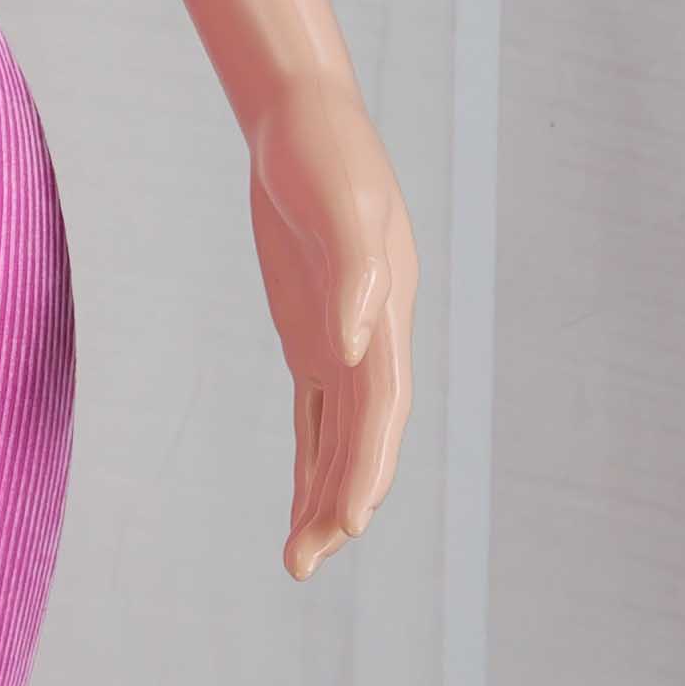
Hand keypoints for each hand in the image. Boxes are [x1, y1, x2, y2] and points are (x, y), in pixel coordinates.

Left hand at [246, 70, 415, 580]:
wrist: (305, 123)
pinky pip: (314, 416)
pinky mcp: (310, 336)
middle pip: (363, 436)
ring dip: (322, 497)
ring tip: (297, 561)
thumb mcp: (341, 204)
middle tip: (307, 561)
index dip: (368, 464)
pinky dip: (311, 462)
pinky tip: (300, 506)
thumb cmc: (326, 155)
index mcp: (387, 311)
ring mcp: (343, 340)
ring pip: (337, 438)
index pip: (381, 405)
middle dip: (340, 499)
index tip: (350, 519)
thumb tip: (349, 350)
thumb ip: (355, 276)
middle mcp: (372, 337)